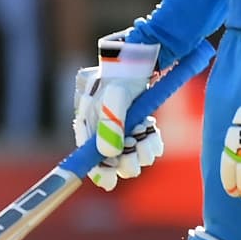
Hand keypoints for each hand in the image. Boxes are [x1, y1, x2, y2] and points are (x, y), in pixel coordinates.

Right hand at [71, 34, 163, 190]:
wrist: (147, 56)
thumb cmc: (125, 72)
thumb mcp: (116, 96)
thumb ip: (112, 123)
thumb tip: (109, 152)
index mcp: (88, 118)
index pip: (87, 151)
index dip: (96, 169)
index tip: (108, 182)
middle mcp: (102, 124)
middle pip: (109, 156)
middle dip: (123, 160)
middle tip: (135, 159)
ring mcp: (121, 125)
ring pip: (129, 152)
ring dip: (140, 153)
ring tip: (147, 143)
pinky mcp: (137, 123)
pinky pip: (143, 143)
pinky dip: (150, 144)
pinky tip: (153, 138)